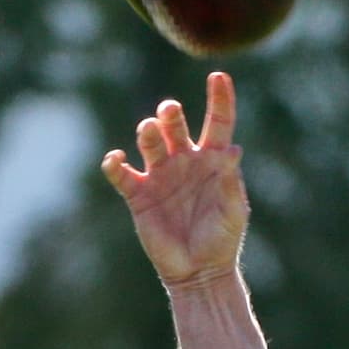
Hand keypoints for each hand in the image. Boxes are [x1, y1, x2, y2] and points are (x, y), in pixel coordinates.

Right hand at [101, 71, 247, 290]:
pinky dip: (114, 163)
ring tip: (149, 132)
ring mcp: (160, 175)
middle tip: (169, 112)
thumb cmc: (222, 241)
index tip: (219, 76)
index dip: (219, 99)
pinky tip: (116, 160)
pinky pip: (120, 172)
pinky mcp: (138, 195)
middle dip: (169, 113)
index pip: (217, 122)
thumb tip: (234, 152)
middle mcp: (184, 161)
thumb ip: (232, 184)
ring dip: (147, 132)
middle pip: (174, 124)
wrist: (199, 272)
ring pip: (148, 141)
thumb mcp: (234, 213)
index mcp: (212, 161)